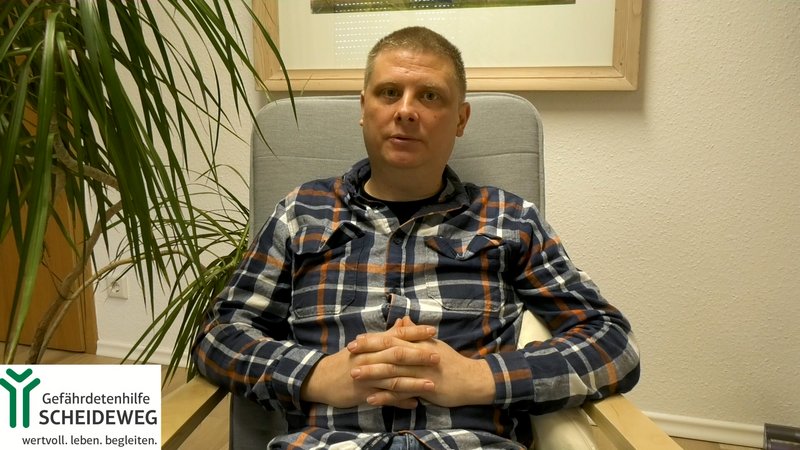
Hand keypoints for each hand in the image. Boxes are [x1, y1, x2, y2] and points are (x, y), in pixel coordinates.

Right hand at [300, 319, 438, 408]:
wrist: (321, 378)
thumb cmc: (346, 360)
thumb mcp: (365, 345)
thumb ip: (387, 335)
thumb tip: (405, 321)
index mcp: (371, 345)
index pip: (396, 335)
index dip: (414, 332)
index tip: (432, 330)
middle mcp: (370, 359)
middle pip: (397, 355)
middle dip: (418, 356)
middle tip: (437, 356)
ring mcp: (367, 377)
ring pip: (393, 379)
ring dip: (414, 382)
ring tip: (432, 384)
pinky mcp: (364, 393)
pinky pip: (385, 398)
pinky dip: (400, 401)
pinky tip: (415, 403)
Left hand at [349, 317, 495, 407]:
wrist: (471, 379)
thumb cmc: (450, 361)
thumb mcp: (433, 343)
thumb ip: (415, 333)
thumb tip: (402, 319)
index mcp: (419, 344)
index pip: (392, 337)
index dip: (373, 338)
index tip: (356, 339)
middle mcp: (418, 356)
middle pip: (390, 351)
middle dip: (368, 352)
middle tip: (349, 352)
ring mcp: (421, 373)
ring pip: (393, 372)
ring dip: (372, 373)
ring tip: (354, 374)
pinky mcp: (425, 390)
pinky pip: (402, 394)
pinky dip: (386, 397)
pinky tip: (371, 399)